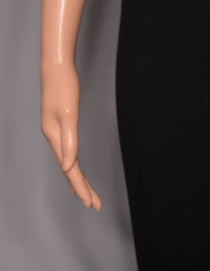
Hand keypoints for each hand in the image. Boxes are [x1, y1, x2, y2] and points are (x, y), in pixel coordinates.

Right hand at [40, 61, 101, 209]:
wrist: (56, 66)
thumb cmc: (63, 86)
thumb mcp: (69, 113)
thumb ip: (69, 140)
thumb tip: (69, 167)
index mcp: (54, 137)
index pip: (70, 169)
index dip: (80, 186)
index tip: (90, 202)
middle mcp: (53, 137)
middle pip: (68, 169)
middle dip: (81, 188)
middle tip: (95, 205)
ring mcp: (55, 131)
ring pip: (67, 161)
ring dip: (77, 178)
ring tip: (86, 196)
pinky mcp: (60, 123)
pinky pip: (66, 150)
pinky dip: (71, 164)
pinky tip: (73, 167)